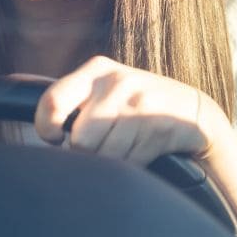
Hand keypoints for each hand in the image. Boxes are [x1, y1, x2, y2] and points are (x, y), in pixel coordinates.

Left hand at [33, 56, 229, 164]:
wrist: (193, 111)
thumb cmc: (135, 105)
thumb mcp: (105, 91)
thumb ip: (73, 101)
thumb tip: (43, 136)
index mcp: (96, 70)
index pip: (53, 101)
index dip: (46, 128)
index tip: (55, 138)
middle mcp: (117, 82)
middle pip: (80, 140)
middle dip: (86, 153)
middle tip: (99, 146)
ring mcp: (140, 104)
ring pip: (104, 154)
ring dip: (110, 161)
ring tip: (123, 147)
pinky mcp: (160, 126)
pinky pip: (130, 162)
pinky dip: (131, 166)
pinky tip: (140, 152)